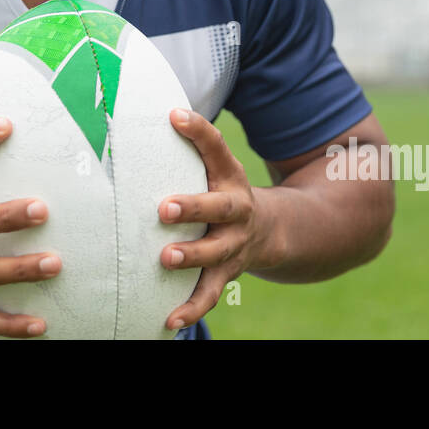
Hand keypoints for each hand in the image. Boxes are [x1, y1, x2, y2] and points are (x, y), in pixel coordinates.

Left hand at [158, 108, 272, 330]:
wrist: (270, 231)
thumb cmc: (223, 189)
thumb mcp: (217, 165)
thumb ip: (193, 141)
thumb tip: (158, 107)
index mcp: (230, 178)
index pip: (217, 148)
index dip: (198, 131)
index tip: (174, 115)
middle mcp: (236, 211)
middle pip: (219, 207)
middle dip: (193, 207)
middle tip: (164, 207)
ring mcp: (233, 245)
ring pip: (214, 254)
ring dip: (191, 257)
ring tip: (165, 258)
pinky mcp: (225, 274)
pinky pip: (209, 294)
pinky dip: (191, 309)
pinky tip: (168, 320)